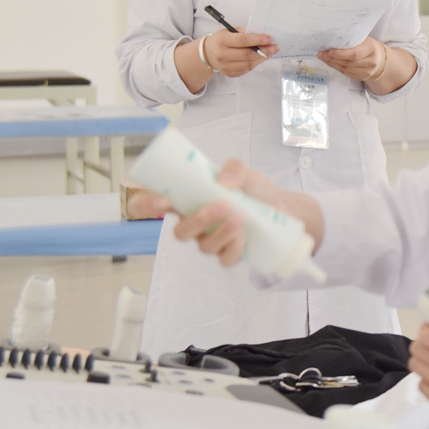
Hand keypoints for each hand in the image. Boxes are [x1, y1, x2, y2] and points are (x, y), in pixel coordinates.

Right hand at [163, 160, 283, 266]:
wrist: (279, 206)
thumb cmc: (253, 189)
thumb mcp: (245, 173)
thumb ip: (234, 169)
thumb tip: (223, 180)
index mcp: (187, 201)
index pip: (152, 206)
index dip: (148, 206)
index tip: (164, 200)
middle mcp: (194, 224)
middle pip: (180, 232)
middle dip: (198, 221)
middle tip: (222, 205)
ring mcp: (211, 241)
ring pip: (204, 246)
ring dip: (221, 232)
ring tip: (240, 217)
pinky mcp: (229, 254)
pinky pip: (224, 258)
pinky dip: (234, 246)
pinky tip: (245, 234)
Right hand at [206, 30, 278, 76]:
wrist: (208, 54)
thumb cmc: (222, 39)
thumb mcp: (229, 31)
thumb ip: (244, 33)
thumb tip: (262, 37)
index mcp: (222, 40)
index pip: (243, 40)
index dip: (258, 40)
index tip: (271, 39)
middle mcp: (222, 55)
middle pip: (248, 54)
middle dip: (264, 50)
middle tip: (275, 47)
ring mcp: (226, 66)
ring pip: (249, 63)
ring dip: (263, 58)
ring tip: (271, 52)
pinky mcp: (230, 74)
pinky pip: (247, 69)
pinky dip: (256, 63)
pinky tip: (262, 58)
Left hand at [318, 38, 386, 81]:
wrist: (379, 59)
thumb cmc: (368, 46)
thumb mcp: (364, 39)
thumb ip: (351, 40)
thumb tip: (332, 39)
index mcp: (371, 49)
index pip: (355, 53)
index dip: (341, 54)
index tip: (329, 51)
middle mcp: (370, 62)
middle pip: (348, 62)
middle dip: (332, 58)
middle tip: (321, 54)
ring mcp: (366, 72)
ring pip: (345, 69)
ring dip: (332, 63)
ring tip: (323, 57)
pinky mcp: (361, 77)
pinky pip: (345, 73)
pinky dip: (336, 67)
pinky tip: (330, 62)